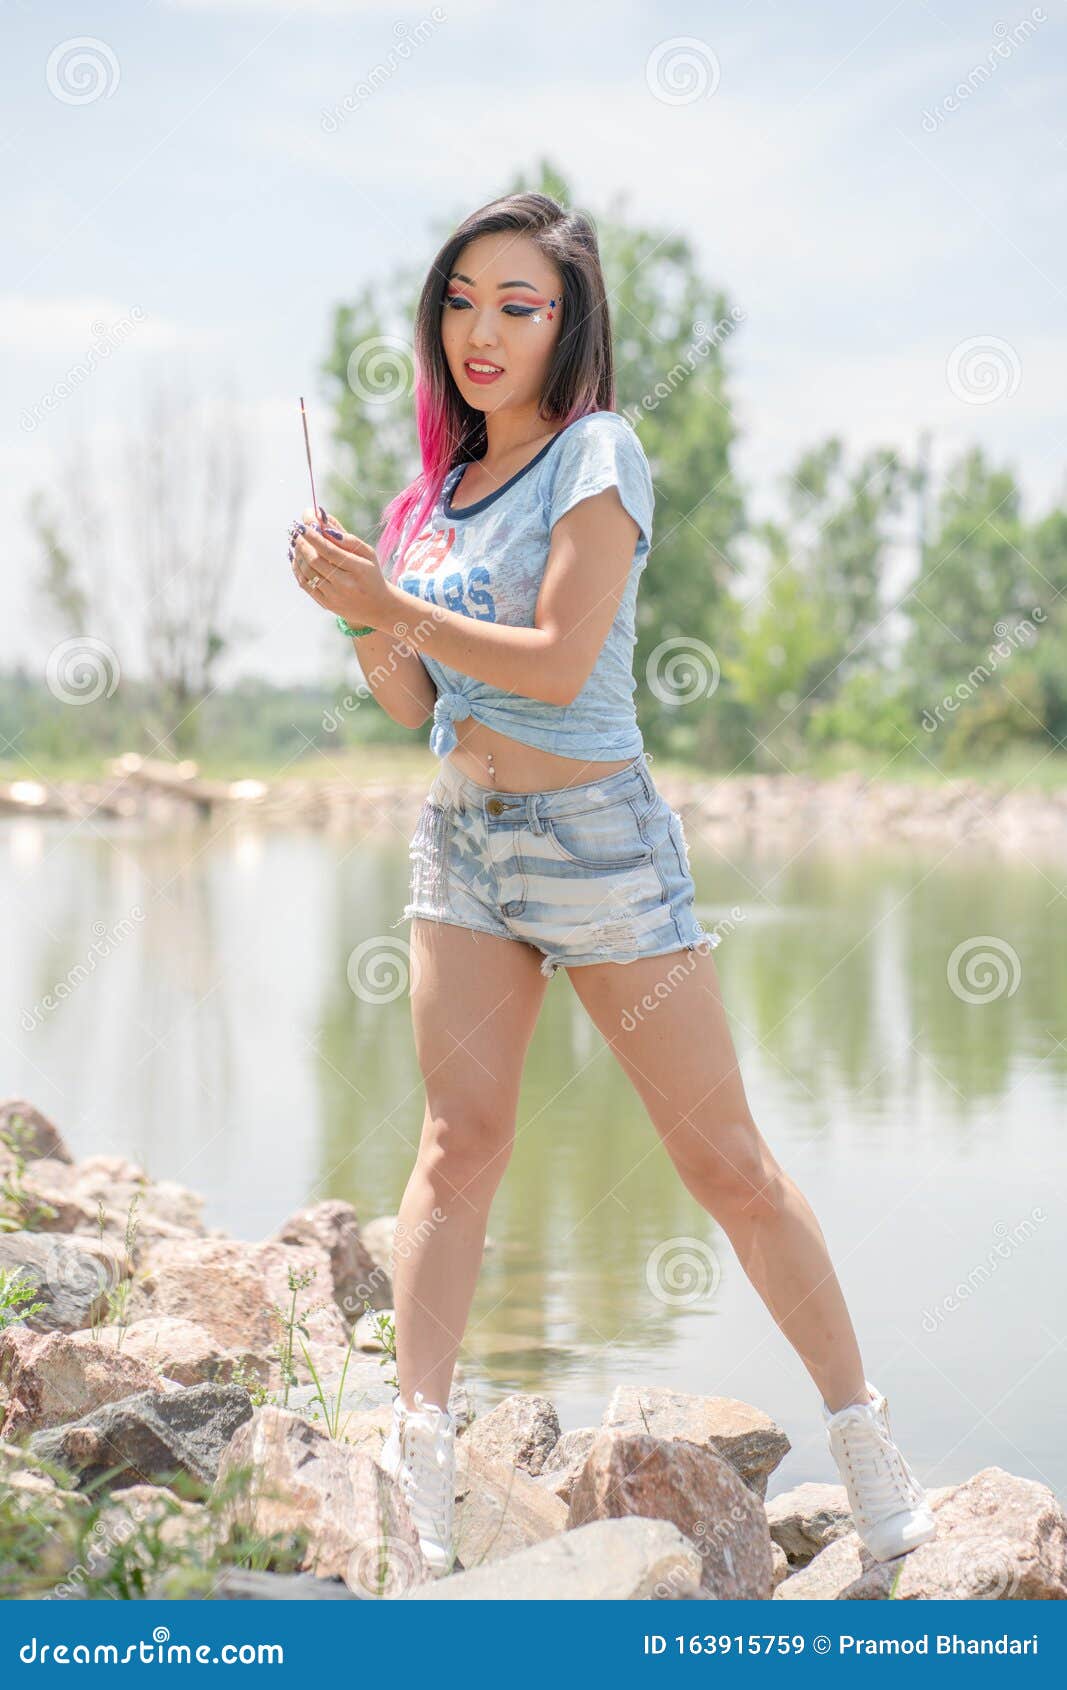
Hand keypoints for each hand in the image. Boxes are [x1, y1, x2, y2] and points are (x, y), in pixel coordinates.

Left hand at [288, 506, 390, 628]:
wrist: (378, 607)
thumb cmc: (371, 574)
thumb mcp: (367, 554)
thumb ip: (346, 537)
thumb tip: (322, 518)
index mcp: (359, 570)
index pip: (330, 550)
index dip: (313, 536)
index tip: (303, 523)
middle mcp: (345, 585)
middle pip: (315, 561)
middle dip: (302, 542)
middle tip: (296, 529)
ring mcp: (334, 596)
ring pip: (307, 572)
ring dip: (298, 553)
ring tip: (296, 540)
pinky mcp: (326, 604)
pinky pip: (305, 584)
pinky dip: (297, 568)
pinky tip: (296, 556)